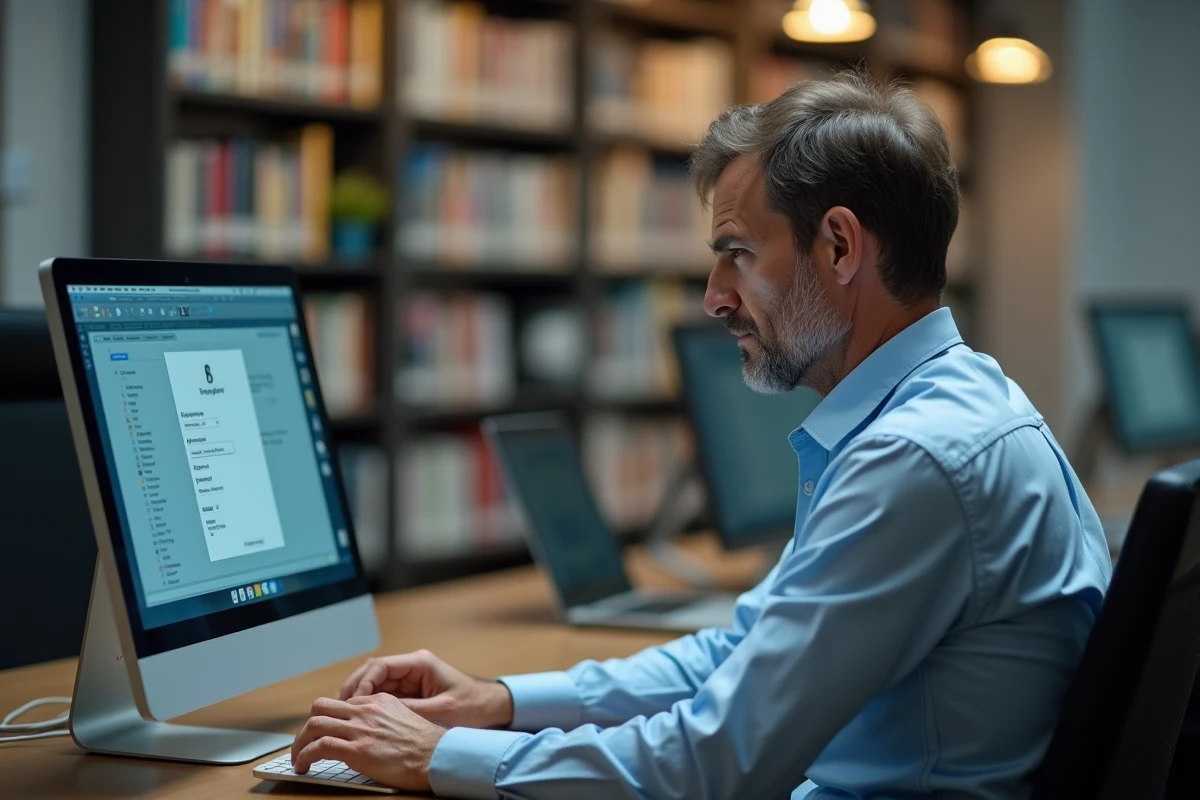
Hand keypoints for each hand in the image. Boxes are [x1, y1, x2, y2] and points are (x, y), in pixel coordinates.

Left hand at [291, 694, 445, 791]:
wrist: (438, 756)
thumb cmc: (427, 745)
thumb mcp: (406, 718)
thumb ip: (384, 718)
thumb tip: (370, 730)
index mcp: (379, 701)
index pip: (341, 704)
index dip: (329, 720)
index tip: (324, 733)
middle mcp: (367, 711)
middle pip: (321, 708)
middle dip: (307, 726)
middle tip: (304, 743)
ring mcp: (361, 729)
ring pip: (315, 725)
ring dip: (299, 742)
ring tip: (298, 758)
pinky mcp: (357, 750)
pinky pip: (319, 747)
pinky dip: (305, 756)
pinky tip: (304, 766)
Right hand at [339, 649, 513, 728]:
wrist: (492, 707)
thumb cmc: (473, 705)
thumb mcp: (441, 711)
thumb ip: (410, 710)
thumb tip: (379, 714)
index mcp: (419, 663)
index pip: (380, 666)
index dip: (362, 683)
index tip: (352, 702)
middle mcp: (411, 666)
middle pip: (372, 672)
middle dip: (355, 689)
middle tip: (340, 709)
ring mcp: (410, 678)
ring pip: (375, 684)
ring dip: (361, 698)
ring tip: (346, 716)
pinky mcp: (410, 691)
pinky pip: (384, 694)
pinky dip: (371, 704)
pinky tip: (362, 718)